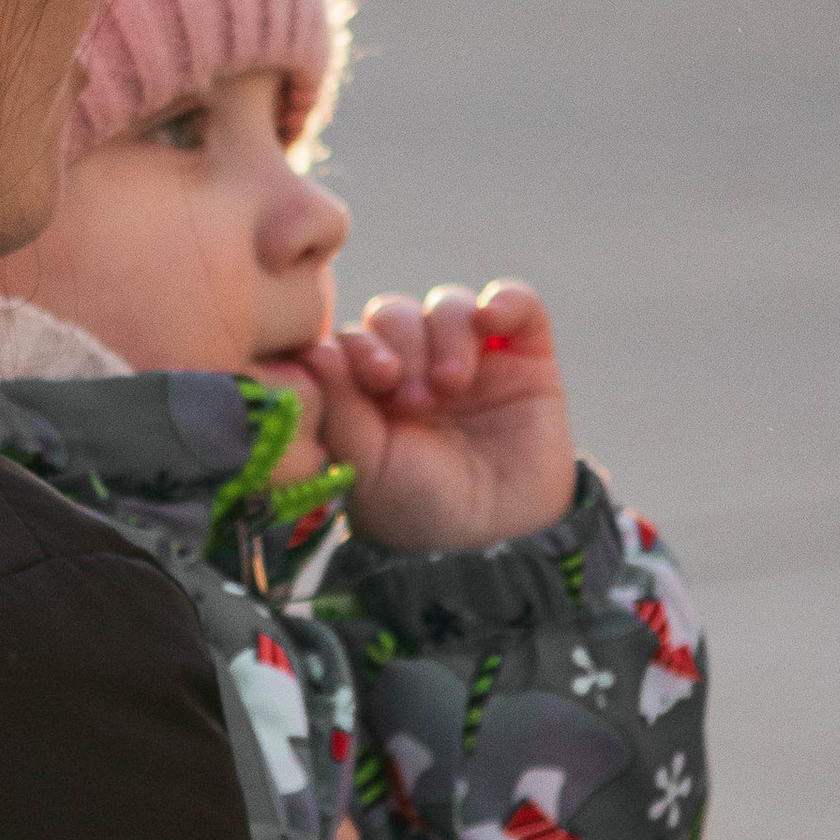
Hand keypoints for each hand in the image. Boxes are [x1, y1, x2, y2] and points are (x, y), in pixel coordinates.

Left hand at [300, 278, 574, 550]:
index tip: (377, 379)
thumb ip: (338, 407)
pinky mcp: (526, 356)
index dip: (362, 346)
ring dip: (446, 334)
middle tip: (417, 399)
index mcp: (367, 389)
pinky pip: (517, 304)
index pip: (353, 337)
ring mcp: (471, 357)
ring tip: (451, 386)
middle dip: (403, 346)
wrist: (498, 539)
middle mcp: (414, 366)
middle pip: (396, 315)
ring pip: (448, 306)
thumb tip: (314, 349)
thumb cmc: (418, 509)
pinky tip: (492, 318)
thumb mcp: (367, 466)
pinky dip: (505, 300)